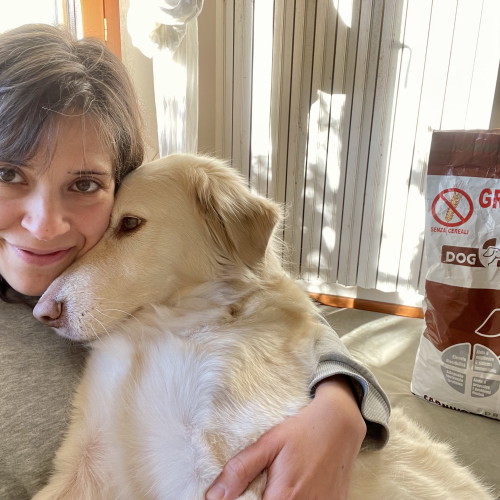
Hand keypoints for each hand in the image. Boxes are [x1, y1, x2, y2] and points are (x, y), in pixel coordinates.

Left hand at [205, 376, 366, 499]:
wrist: (340, 424)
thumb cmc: (303, 431)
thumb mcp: (269, 443)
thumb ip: (240, 470)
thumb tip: (213, 497)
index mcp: (284, 497)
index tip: (244, 494)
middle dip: (261, 499)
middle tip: (263, 485)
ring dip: (279, 498)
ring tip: (279, 484)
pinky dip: (298, 499)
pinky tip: (296, 487)